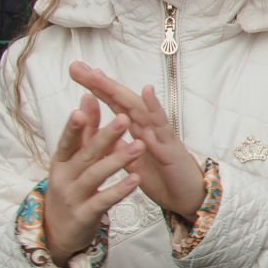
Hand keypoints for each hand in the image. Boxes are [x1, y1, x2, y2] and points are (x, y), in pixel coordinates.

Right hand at [42, 94, 143, 267]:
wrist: (59, 231)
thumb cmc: (71, 188)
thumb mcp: (74, 160)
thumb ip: (85, 131)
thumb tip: (88, 97)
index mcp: (61, 161)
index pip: (68, 139)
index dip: (77, 123)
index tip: (86, 103)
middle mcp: (64, 177)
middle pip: (85, 154)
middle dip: (105, 136)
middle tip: (124, 118)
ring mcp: (73, 196)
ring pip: (95, 176)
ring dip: (117, 160)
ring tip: (138, 146)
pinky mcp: (85, 214)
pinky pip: (103, 200)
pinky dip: (119, 190)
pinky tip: (136, 179)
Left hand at [70, 62, 205, 219]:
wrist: (190, 200)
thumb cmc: (165, 180)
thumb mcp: (134, 164)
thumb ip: (120, 148)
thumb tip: (102, 136)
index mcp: (137, 132)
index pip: (114, 105)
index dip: (97, 89)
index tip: (78, 72)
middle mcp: (148, 128)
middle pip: (122, 100)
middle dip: (99, 83)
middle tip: (77, 66)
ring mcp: (160, 135)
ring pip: (137, 108)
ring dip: (118, 91)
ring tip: (98, 75)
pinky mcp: (171, 148)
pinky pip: (162, 126)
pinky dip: (155, 108)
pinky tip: (146, 91)